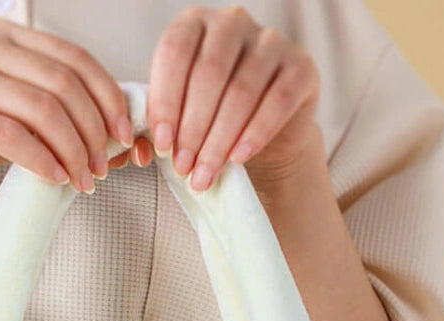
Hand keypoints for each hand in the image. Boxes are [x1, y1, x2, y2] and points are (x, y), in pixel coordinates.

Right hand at [0, 16, 138, 215]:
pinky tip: (56, 180)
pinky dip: (42, 161)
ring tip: (84, 180)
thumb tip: (116, 136)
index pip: (72, 58)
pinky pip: (12, 136)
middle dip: (94, 129)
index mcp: (1, 36)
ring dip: (73, 150)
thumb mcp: (13, 117)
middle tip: (104, 166)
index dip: (107, 96)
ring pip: (42, 109)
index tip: (125, 133)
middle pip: (62, 83)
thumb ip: (54, 115)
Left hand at [119, 5, 322, 193]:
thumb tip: (142, 150)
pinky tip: (238, 159)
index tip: (162, 145)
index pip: (175, 53)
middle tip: (183, 168)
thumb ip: (159, 125)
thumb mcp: (180, 116)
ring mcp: (271, 41)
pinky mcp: (301, 68)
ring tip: (205, 175)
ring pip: (242, 91)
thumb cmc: (212, 120)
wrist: (265, 134)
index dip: (166, 101)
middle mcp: (233, 22)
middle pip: (209, 74)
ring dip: (219, 140)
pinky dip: (256, 133)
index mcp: (195, 24)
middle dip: (192, 128)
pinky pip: (278, 101)